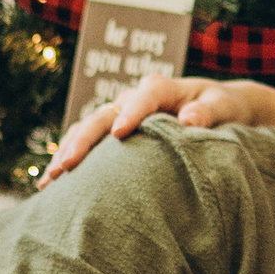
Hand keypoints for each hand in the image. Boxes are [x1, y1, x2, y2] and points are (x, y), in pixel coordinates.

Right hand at [43, 74, 268, 182]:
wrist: (218, 107)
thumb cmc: (224, 107)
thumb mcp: (225, 106)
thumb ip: (209, 112)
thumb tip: (189, 118)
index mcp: (162, 88)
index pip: (144, 97)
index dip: (132, 113)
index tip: (120, 133)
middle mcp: (134, 99)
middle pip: (103, 115)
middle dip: (84, 141)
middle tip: (67, 166)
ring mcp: (120, 114)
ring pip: (88, 130)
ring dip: (68, 153)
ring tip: (49, 181)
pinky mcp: (114, 131)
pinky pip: (88, 143)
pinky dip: (70, 159)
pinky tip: (51, 185)